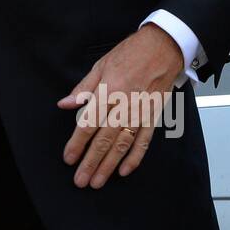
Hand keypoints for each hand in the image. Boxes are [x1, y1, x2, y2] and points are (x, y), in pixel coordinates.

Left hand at [56, 24, 183, 188]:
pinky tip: (124, 170)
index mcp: (108, 92)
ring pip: (123, 145)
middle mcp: (124, 106)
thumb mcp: (101, 65)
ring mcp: (140, 113)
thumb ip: (83, 89)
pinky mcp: (153, 116)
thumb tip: (65, 104)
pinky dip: (135, 158)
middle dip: (91, 162)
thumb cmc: (131, 53)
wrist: (164, 47)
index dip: (77, 144)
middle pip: (104, 140)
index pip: (88, 124)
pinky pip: (144, 142)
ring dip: (109, 165)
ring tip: (98, 181)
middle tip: (81, 180)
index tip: (69, 158)